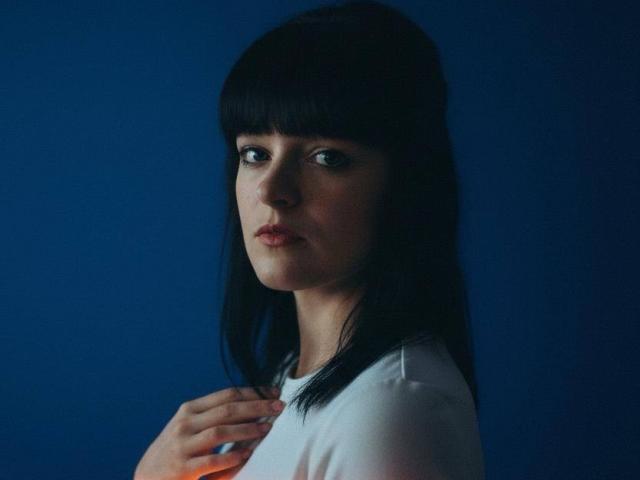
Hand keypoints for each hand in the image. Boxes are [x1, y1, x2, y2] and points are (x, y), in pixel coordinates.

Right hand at [133, 386, 284, 479]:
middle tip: (279, 406)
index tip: (274, 392)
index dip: (252, 392)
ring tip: (268, 428)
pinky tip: (248, 454)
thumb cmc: (175, 451)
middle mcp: (185, 424)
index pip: (226, 395)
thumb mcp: (189, 427)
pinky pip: (211, 461)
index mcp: (189, 410)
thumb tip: (252, 405)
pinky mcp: (182, 469)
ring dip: (248, 429)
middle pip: (227, 410)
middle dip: (257, 407)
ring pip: (220, 432)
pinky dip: (231, 457)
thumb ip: (212, 416)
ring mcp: (182, 446)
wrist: (146, 478)